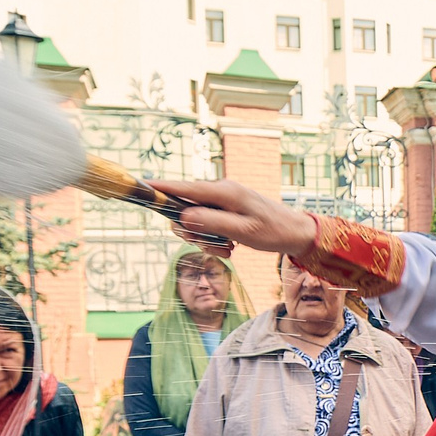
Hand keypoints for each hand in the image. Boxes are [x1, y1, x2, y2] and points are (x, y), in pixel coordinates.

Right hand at [151, 178, 316, 257]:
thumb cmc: (273, 231)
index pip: (184, 187)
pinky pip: (207, 224)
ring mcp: (222, 200)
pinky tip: (230, 247)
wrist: (295, 233)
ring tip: (227, 249)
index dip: (160, 187)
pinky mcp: (225, 210)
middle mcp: (219, 192)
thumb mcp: (243, 231)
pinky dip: (213, 238)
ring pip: (194, 220)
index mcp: (223, 191)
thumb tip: (183, 217)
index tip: (141, 185)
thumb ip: (212, 223)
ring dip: (204, 239)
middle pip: (184, 208)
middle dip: (190, 231)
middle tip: (209, 246)